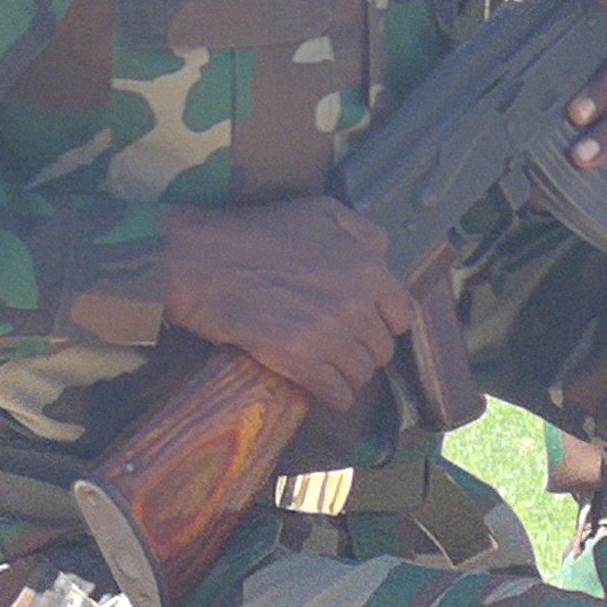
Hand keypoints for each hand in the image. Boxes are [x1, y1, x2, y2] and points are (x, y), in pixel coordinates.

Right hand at [161, 198, 413, 411]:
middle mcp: (355, 303)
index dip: (385, 321)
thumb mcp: (321, 210)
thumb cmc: (259, 232)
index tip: (368, 325)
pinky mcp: (301, 361)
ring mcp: (329, 334)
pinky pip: (337, 393)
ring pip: (361, 373)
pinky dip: (334, 395)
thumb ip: (362, 231)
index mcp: (366, 267)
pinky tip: (323, 389)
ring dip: (348, 373)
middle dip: (364, 348)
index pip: (401, 314)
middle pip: (381, 348)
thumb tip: (383, 254)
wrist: (205, 263)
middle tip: (341, 345)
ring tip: (329, 366)